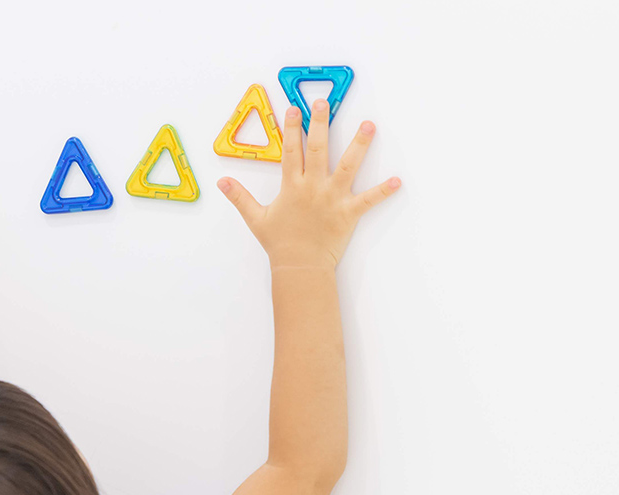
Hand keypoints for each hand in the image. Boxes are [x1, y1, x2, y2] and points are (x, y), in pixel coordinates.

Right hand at [218, 100, 399, 268]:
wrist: (299, 267)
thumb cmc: (280, 244)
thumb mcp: (256, 218)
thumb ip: (240, 197)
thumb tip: (222, 182)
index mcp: (291, 185)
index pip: (290, 150)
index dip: (290, 128)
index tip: (294, 108)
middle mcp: (312, 187)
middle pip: (318, 148)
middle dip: (320, 123)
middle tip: (324, 102)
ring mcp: (332, 198)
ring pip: (348, 165)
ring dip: (359, 144)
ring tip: (368, 125)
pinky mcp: (348, 213)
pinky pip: (368, 200)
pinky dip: (383, 191)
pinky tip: (397, 180)